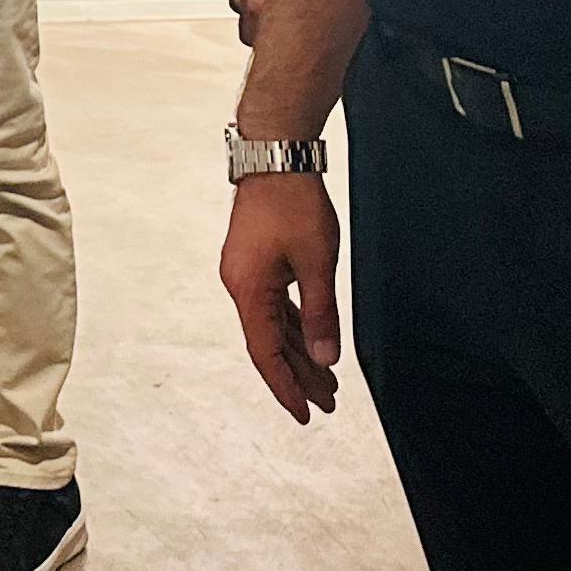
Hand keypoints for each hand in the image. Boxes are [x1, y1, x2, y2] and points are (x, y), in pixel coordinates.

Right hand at [221, 170, 343, 422]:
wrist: (275, 156)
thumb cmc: (294, 204)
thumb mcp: (317, 263)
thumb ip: (320, 314)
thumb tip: (326, 358)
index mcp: (247, 290)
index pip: (265, 353)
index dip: (285, 387)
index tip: (305, 414)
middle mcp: (240, 285)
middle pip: (269, 343)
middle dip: (299, 375)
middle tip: (329, 403)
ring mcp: (247, 273)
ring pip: (274, 324)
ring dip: (300, 352)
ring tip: (328, 380)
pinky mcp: (256, 261)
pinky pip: (275, 305)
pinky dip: (295, 326)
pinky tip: (313, 342)